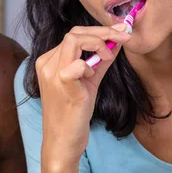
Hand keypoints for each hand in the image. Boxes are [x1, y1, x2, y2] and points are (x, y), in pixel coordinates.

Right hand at [36, 24, 130, 167]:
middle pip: (74, 32)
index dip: (99, 31)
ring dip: (98, 43)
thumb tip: (116, 42)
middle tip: (124, 36)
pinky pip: (78, 64)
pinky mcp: (63, 84)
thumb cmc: (73, 114)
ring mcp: (52, 73)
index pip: (74, 35)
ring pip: (74, 39)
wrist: (63, 142)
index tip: (121, 32)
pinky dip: (91, 64)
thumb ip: (100, 61)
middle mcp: (47, 64)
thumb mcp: (89, 82)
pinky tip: (92, 77)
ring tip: (108, 56)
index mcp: (49, 61)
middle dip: (103, 31)